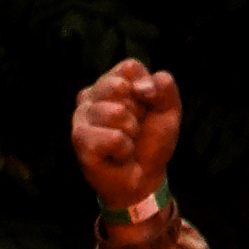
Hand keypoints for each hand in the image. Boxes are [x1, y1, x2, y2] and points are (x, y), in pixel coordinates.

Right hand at [73, 56, 181, 212]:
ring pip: (117, 113)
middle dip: (137, 112)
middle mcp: (90, 95)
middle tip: (133, 129)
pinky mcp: (80, 140)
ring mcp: (81, 117)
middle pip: (119, 86)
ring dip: (131, 133)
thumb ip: (165, 88)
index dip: (147, 90)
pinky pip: (114, 138)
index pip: (130, 68)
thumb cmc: (151, 143)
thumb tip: (141, 87)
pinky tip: (118, 156)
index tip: (145, 110)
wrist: (144, 180)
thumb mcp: (168, 111)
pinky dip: (124, 150)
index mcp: (110, 83)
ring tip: (126, 143)